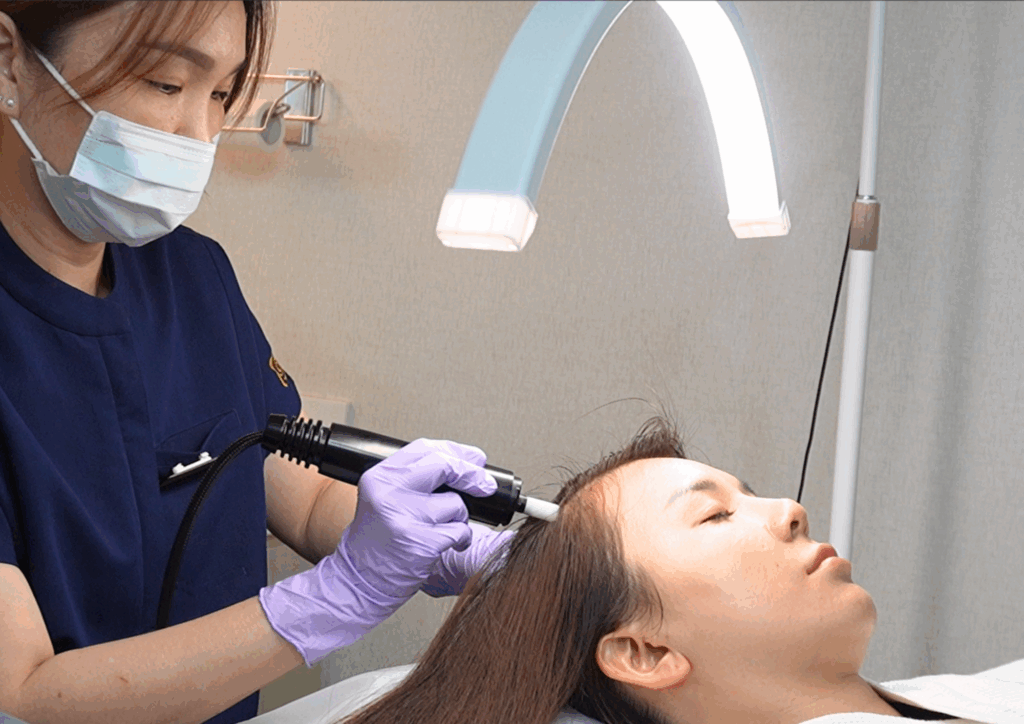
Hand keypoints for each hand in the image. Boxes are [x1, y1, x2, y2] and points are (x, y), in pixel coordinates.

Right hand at [259, 438, 496, 665]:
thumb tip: (467, 464)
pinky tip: (448, 546)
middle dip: (472, 474)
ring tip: (442, 530)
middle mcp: (389, 492)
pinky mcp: (421, 542)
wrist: (358, 582)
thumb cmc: (376, 542)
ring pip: (456, 504)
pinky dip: (461, 539)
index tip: (475, 459)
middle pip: (444, 466)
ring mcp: (405, 517)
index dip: (456, 451)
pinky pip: (459, 531)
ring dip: (459, 518)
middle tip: (486, 485)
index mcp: (380, 477)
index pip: (425, 448)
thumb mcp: (385, 500)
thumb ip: (415, 480)